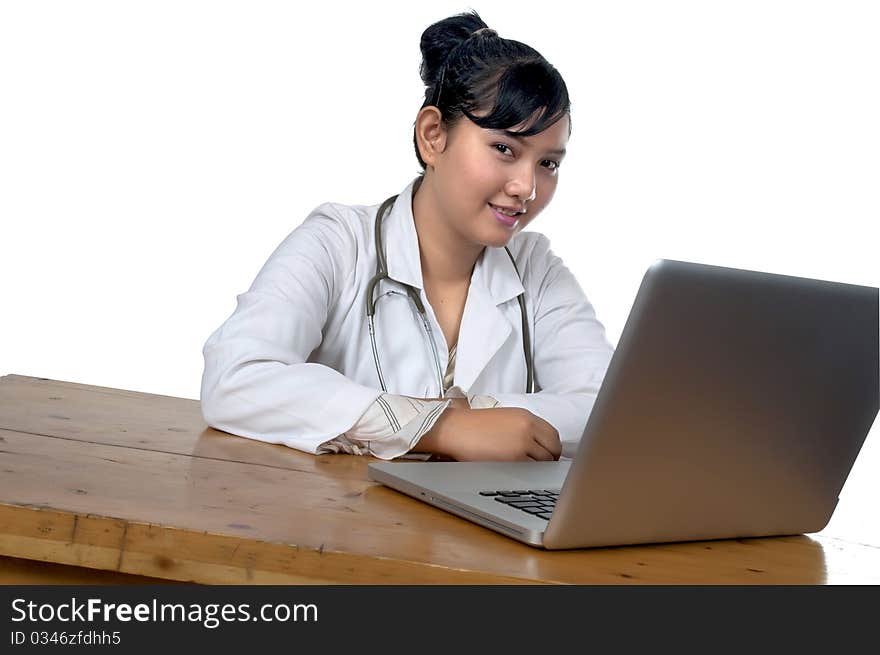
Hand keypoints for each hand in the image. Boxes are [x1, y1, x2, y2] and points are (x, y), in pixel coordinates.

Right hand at [417, 406, 560, 461]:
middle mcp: (527, 428)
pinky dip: (527, 475)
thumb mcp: (505, 418)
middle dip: (549, 460)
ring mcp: (522, 443)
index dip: (552, 448)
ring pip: (543, 463)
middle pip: (553, 450)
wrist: (455, 429)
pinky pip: (531, 472)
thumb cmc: (474, 426)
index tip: (549, 455)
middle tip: (540, 467)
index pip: (553, 435)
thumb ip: (525, 427)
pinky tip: (517, 473)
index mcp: (526, 416)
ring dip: (538, 469)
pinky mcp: (514, 459)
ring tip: (524, 470)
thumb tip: (540, 445)